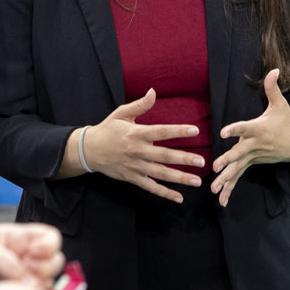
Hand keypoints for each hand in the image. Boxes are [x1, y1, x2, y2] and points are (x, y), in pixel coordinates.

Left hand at [0, 223, 63, 289]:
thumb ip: (6, 260)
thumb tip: (27, 278)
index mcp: (16, 241)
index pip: (47, 238)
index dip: (48, 244)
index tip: (37, 251)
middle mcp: (22, 261)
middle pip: (53, 262)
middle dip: (45, 267)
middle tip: (28, 270)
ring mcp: (19, 283)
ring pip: (46, 284)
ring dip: (37, 285)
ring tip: (16, 286)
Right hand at [82, 90, 204, 203]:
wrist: (88, 150)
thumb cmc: (107, 129)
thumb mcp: (121, 114)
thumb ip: (139, 105)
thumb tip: (153, 92)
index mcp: (136, 134)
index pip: (161, 132)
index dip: (178, 131)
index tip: (195, 131)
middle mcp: (137, 151)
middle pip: (164, 155)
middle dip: (184, 159)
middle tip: (202, 161)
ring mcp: (135, 167)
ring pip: (160, 174)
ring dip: (179, 178)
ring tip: (196, 180)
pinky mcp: (132, 178)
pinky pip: (151, 187)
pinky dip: (164, 193)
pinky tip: (178, 198)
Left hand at [211, 69, 289, 207]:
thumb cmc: (286, 121)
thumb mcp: (281, 104)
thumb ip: (273, 88)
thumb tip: (273, 69)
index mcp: (259, 128)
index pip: (245, 128)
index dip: (235, 129)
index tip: (224, 132)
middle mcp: (255, 144)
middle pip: (240, 153)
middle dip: (228, 160)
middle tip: (216, 167)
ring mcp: (253, 156)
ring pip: (238, 169)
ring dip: (226, 180)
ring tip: (214, 190)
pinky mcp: (252, 163)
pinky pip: (240, 177)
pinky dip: (231, 189)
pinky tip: (221, 201)